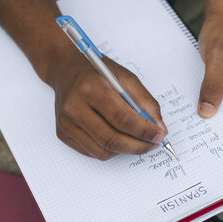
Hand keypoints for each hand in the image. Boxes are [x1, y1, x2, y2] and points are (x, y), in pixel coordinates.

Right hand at [45, 52, 167, 159]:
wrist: (65, 69)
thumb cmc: (96, 72)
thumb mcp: (125, 77)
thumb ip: (145, 101)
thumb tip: (160, 128)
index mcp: (90, 88)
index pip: (122, 119)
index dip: (144, 131)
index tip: (160, 135)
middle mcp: (74, 107)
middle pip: (112, 139)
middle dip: (139, 146)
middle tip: (153, 144)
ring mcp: (66, 123)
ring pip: (103, 151)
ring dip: (126, 150)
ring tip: (138, 142)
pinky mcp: (63, 134)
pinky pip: (93, 152)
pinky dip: (111, 150)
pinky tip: (119, 139)